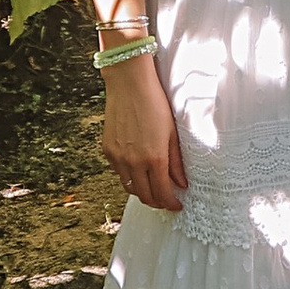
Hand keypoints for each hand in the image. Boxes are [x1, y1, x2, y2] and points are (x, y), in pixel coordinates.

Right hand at [101, 49, 186, 211]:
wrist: (129, 83)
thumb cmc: (155, 103)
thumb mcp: (172, 132)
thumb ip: (176, 162)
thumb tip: (182, 183)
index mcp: (154, 158)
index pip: (162, 193)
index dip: (171, 203)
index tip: (177, 204)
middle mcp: (134, 162)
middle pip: (145, 196)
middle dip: (157, 201)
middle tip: (166, 199)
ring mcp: (118, 157)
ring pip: (130, 187)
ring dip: (142, 191)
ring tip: (153, 186)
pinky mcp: (107, 150)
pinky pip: (119, 173)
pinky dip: (129, 177)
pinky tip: (138, 169)